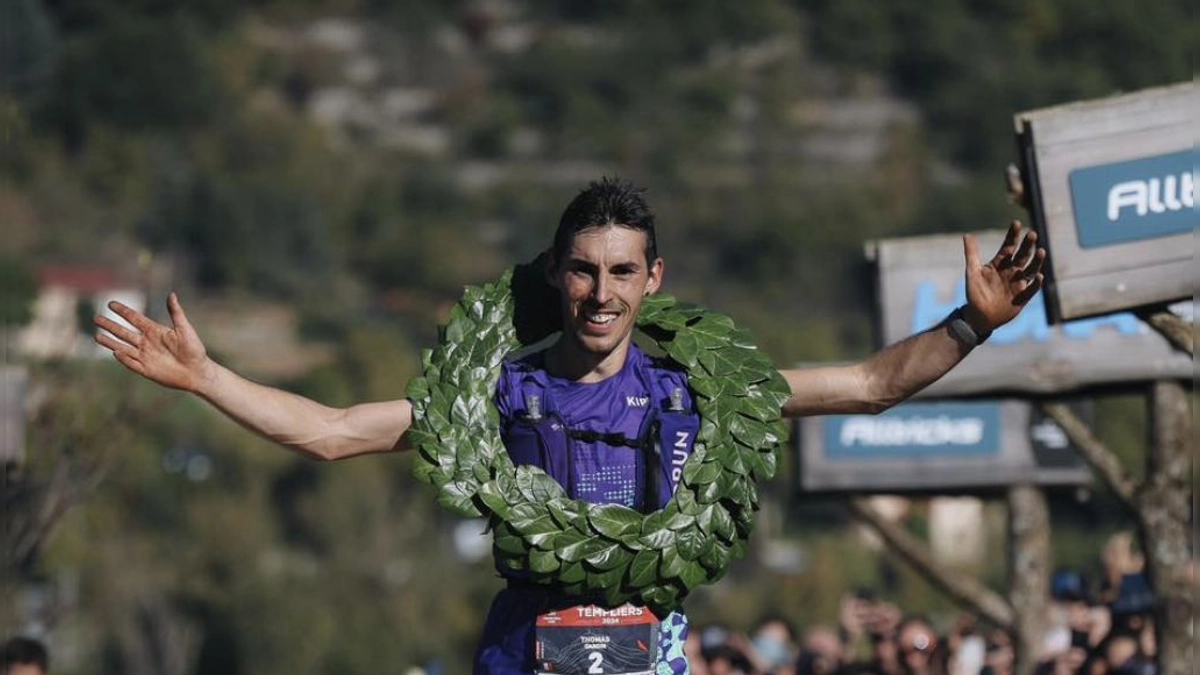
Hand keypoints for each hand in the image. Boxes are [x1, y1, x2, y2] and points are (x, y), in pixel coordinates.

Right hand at [94, 293, 215, 393]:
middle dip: (110, 325)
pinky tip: (115, 352)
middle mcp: (147, 342)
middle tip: (95, 318)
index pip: (135, 319)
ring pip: (123, 347)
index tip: (111, 303)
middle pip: (124, 332)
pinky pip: (132, 363)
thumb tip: (171, 294)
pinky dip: (124, 358)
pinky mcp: (146, 370)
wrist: (198, 371)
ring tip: (96, 336)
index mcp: (155, 331)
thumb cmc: (194, 349)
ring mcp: (145, 356)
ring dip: (110, 342)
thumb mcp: (184, 329)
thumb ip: (176, 313)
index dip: (123, 311)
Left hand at [962, 221, 1045, 333]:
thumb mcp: (972, 272)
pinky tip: (1040, 276)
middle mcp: (1012, 271)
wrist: (978, 315)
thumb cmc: (975, 293)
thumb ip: (972, 254)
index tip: (1016, 223)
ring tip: (1041, 251)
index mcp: (1000, 263)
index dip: (1012, 235)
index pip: (1008, 246)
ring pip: (1030, 270)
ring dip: (1036, 262)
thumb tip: (967, 235)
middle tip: (1032, 233)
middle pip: (1022, 256)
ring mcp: (1018, 283)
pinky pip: (1031, 289)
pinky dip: (1035, 284)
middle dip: (1027, 245)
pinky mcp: (1022, 297)